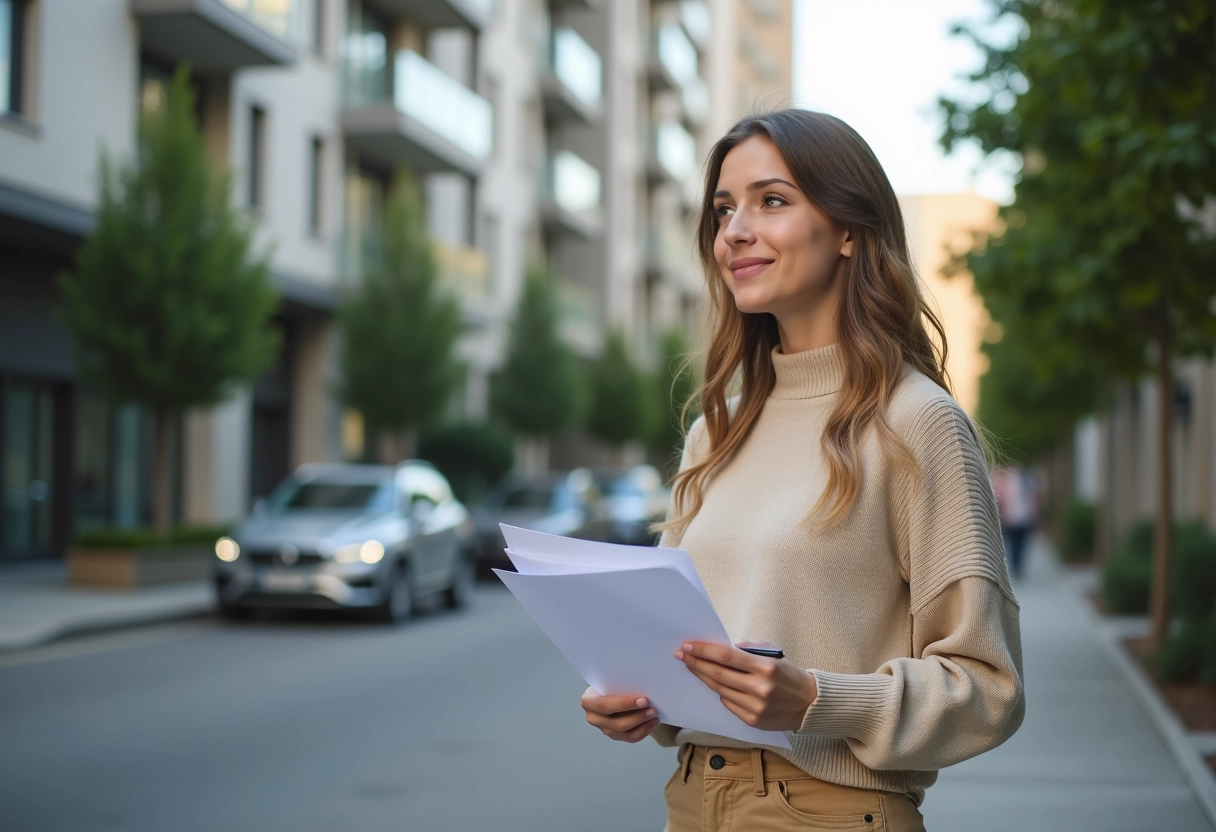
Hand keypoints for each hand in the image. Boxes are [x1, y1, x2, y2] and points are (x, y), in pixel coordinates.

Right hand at [580, 688, 659, 742]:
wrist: (611, 689)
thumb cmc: (612, 681)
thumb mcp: (611, 679)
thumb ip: (621, 682)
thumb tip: (641, 684)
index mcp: (588, 701)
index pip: (605, 705)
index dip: (624, 704)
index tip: (643, 700)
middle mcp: (593, 717)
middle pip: (616, 723)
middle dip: (637, 717)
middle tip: (652, 709)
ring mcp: (603, 728)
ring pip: (624, 732)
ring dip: (642, 724)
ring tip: (654, 716)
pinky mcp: (614, 735)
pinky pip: (630, 737)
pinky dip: (643, 731)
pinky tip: (652, 723)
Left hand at [675, 642, 817, 731]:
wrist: (809, 704)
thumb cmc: (788, 675)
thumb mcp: (772, 655)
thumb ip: (747, 650)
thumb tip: (720, 647)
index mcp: (765, 667)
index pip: (726, 656)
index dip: (704, 650)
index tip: (688, 645)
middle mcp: (759, 688)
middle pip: (718, 674)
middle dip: (696, 663)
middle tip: (681, 655)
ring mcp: (755, 707)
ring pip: (720, 690)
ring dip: (703, 677)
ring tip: (692, 667)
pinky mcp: (752, 720)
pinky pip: (728, 703)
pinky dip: (720, 692)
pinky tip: (715, 684)